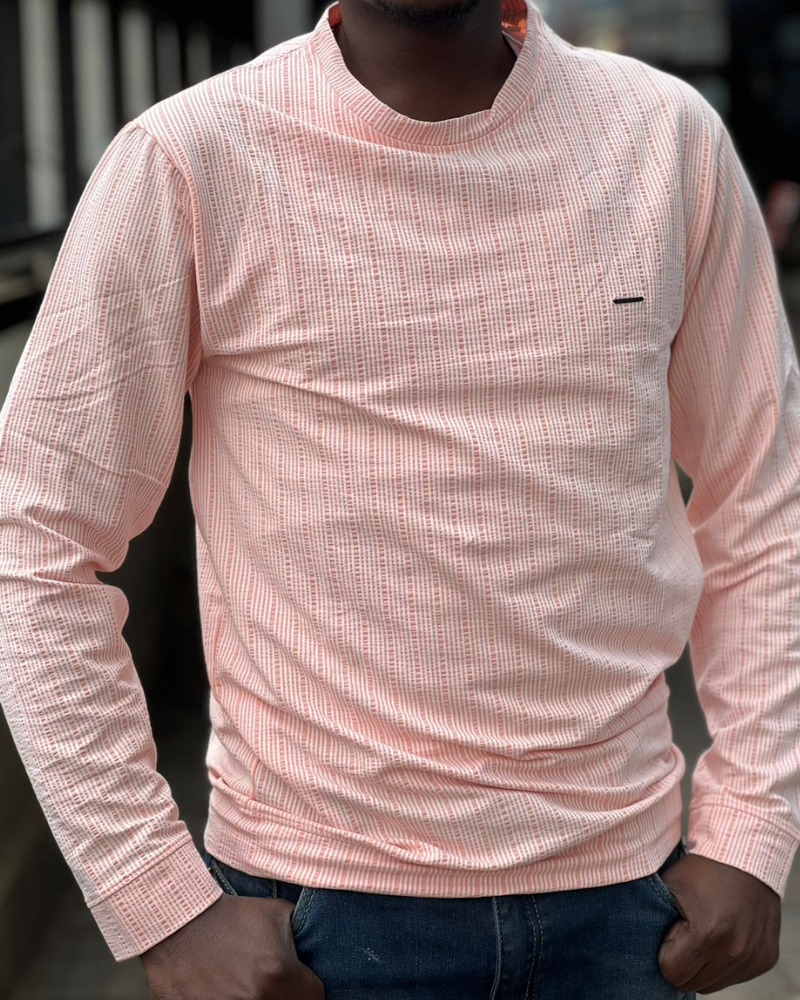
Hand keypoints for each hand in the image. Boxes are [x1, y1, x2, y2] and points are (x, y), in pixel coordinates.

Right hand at [139, 892, 324, 998]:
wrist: (179, 924)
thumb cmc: (231, 916)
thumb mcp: (277, 913)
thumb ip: (303, 935)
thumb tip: (321, 946)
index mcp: (279, 975)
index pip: (314, 999)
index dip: (308, 989)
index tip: (297, 980)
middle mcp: (257, 999)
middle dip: (286, 995)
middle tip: (272, 981)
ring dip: (262, 999)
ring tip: (248, 984)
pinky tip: (228, 989)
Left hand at [657, 852, 780, 993]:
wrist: (746, 857)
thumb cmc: (701, 871)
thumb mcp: (669, 887)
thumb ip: (652, 920)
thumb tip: (640, 947)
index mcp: (708, 934)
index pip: (672, 973)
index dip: (666, 952)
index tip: (673, 930)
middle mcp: (735, 951)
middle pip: (693, 984)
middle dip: (684, 962)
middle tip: (688, 931)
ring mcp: (753, 958)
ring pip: (714, 984)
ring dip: (704, 965)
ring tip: (706, 932)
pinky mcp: (766, 959)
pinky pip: (735, 976)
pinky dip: (725, 962)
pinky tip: (724, 934)